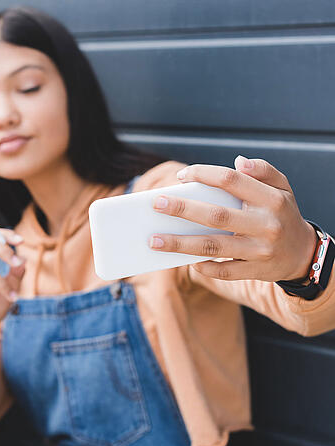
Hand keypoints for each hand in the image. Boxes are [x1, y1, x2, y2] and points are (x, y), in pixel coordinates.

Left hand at [149, 155, 316, 281]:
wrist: (304, 253)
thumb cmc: (282, 214)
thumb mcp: (282, 188)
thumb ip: (263, 171)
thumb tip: (239, 161)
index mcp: (270, 199)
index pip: (231, 180)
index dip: (203, 174)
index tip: (180, 176)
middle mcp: (266, 224)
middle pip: (216, 216)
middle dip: (182, 210)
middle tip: (155, 204)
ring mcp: (260, 251)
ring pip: (213, 247)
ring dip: (180, 244)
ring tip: (153, 240)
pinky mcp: (256, 272)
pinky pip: (224, 271)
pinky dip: (204, 267)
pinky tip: (185, 261)